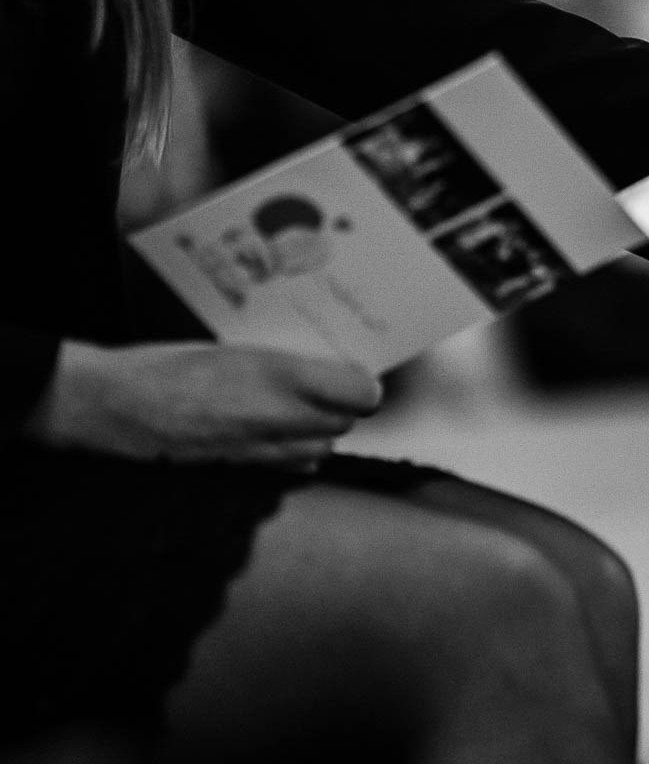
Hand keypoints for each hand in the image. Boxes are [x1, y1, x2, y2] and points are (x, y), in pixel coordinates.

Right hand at [23, 340, 383, 468]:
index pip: (361, 392)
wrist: (116, 406)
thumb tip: (327, 368)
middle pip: (347, 422)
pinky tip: (278, 433)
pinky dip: (296, 452)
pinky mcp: (244, 470)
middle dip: (344, 406)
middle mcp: (281, 418)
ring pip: (323, 447)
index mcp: (282, 375)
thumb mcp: (236, 346)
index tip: (355, 373)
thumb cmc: (169, 366)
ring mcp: (263, 450)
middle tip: (329, 386)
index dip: (363, 384)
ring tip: (301, 408)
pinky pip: (294, 466)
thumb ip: (288, 363)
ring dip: (321, 429)